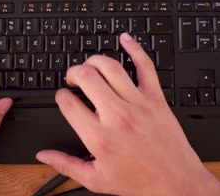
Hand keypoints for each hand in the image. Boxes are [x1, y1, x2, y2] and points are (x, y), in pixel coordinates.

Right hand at [36, 33, 219, 195]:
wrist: (175, 182)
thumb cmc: (138, 182)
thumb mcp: (96, 180)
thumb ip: (66, 165)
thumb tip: (43, 155)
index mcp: (99, 137)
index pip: (68, 103)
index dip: (61, 96)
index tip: (64, 97)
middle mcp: (117, 116)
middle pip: (86, 77)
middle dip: (73, 72)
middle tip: (73, 78)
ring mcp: (138, 104)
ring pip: (111, 67)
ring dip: (95, 60)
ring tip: (90, 66)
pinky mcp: (156, 98)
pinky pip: (145, 66)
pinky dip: (135, 49)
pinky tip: (125, 39)